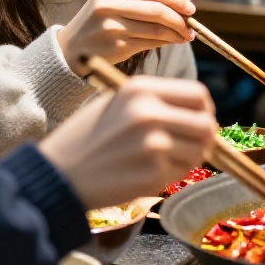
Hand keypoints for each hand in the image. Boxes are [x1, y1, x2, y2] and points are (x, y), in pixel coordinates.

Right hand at [37, 76, 217, 207]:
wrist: (58, 174)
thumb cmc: (85, 138)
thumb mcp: (116, 102)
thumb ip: (155, 101)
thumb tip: (198, 112)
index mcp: (141, 89)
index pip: (198, 94)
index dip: (204, 109)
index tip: (199, 119)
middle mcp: (150, 113)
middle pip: (206, 124)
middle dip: (204, 137)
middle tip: (191, 145)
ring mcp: (154, 144)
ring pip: (199, 151)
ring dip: (189, 157)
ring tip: (164, 159)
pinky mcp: (153, 174)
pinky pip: (181, 173)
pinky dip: (172, 174)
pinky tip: (148, 172)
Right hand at [56, 0, 194, 75]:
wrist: (71, 49)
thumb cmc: (99, 22)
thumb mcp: (115, 1)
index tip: (190, 7)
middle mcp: (110, 4)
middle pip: (157, 9)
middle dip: (180, 17)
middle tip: (192, 23)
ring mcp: (112, 26)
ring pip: (156, 28)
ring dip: (177, 32)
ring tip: (187, 35)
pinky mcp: (116, 46)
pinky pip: (150, 42)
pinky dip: (166, 42)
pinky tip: (174, 42)